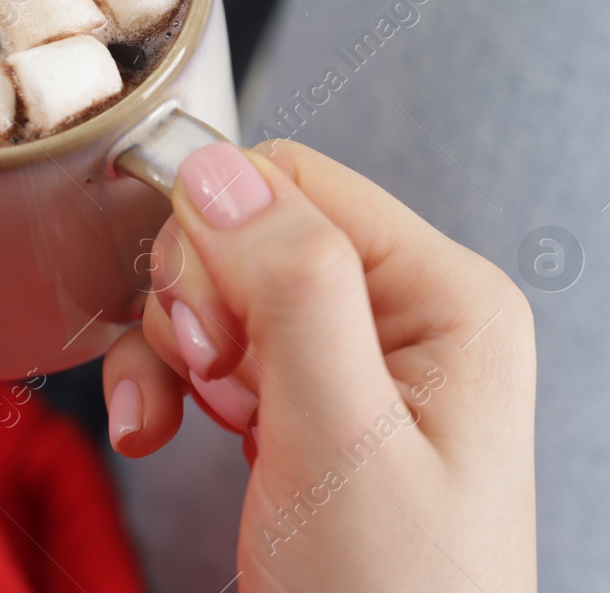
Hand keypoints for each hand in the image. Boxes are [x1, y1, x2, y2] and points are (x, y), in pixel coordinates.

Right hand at [102, 140, 537, 591]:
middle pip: (252, 230)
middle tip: (212, 390)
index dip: (222, 239)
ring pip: (221, 290)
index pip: (299, 183)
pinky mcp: (311, 411)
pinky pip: (218, 352)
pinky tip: (160, 433)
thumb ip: (290, 291)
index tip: (206, 335)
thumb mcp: (342, 442)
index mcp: (449, 297)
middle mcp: (411, 315)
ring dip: (173, 348)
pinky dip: (172, 383)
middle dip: (198, 302)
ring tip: (181, 425)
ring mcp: (360, 366)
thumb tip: (214, 165)